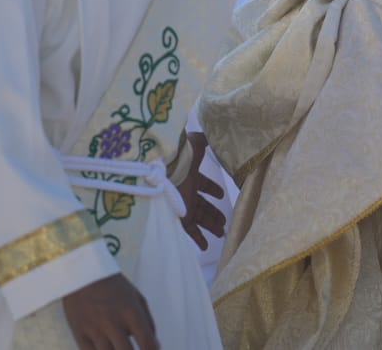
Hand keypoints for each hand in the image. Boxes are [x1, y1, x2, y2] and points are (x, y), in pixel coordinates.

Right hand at [62, 274, 158, 349]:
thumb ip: (148, 322)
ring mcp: (95, 330)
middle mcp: (113, 323)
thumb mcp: (137, 298)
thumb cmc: (114, 287)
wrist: (84, 275)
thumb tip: (155, 345)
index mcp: (131, 312)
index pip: (147, 342)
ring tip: (120, 348)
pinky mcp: (79, 335)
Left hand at [177, 131, 225, 249]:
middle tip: (224, 222)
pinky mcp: (177, 218)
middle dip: (214, 213)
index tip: (222, 195)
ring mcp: (181, 206)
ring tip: (221, 234)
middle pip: (203, 205)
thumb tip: (213, 134)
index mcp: (190, 176)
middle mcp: (186, 192)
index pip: (203, 184)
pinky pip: (189, 231)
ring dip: (210, 226)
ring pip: (199, 219)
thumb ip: (203, 141)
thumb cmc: (177, 159)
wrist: (156, 174)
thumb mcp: (193, 147)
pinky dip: (198, 239)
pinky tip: (205, 247)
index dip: (212, 189)